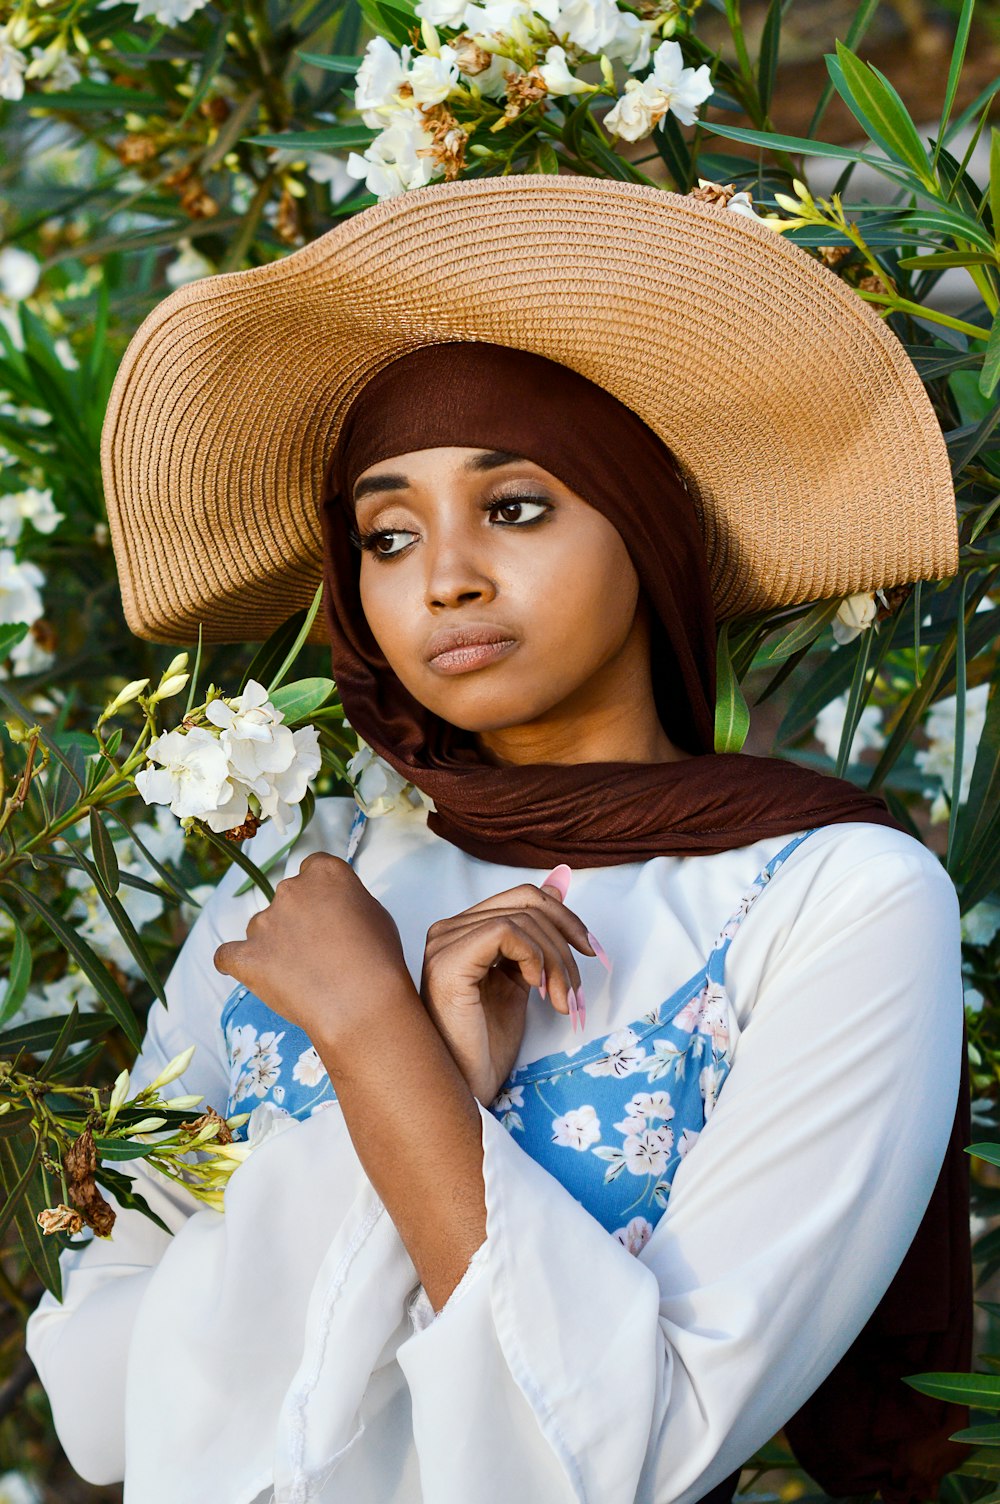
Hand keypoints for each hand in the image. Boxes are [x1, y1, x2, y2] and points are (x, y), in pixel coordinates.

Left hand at [213, 852, 414, 1069]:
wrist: (361, 1004)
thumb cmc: (378, 960)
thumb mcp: (376, 914)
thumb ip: (347, 902)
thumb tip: (333, 911)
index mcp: (325, 873)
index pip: (313, 869)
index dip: (321, 893)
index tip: (328, 913)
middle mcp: (290, 890)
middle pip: (287, 897)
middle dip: (298, 919)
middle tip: (319, 950)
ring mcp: (264, 922)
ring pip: (262, 927)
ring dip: (275, 944)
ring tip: (301, 976)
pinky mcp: (246, 956)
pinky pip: (228, 955)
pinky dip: (237, 963)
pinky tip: (252, 972)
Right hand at [419, 869, 598, 1105]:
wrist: (467, 1091)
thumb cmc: (488, 1047)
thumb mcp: (525, 980)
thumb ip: (537, 936)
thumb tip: (561, 882)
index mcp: (463, 931)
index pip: (523, 898)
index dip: (566, 919)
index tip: (592, 953)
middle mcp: (447, 930)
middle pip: (527, 901)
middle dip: (566, 939)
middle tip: (579, 987)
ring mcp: (444, 943)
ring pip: (523, 918)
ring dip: (556, 961)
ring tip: (563, 1002)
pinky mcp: (448, 962)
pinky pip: (506, 932)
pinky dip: (534, 957)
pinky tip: (536, 990)